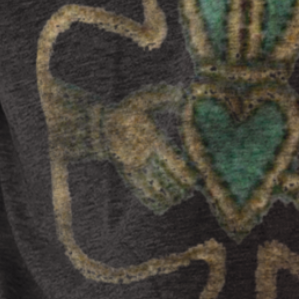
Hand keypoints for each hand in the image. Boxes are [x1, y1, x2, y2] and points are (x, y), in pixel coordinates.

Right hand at [103, 87, 195, 213]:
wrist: (101, 127)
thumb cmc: (128, 110)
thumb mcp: (145, 98)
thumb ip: (165, 96)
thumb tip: (185, 92)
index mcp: (151, 138)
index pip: (173, 162)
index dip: (187, 174)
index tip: (197, 178)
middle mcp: (143, 157)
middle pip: (167, 181)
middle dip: (181, 189)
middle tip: (192, 189)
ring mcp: (134, 169)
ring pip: (155, 191)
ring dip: (170, 197)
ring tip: (181, 196)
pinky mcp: (127, 176)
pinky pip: (141, 194)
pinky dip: (154, 203)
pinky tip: (164, 206)